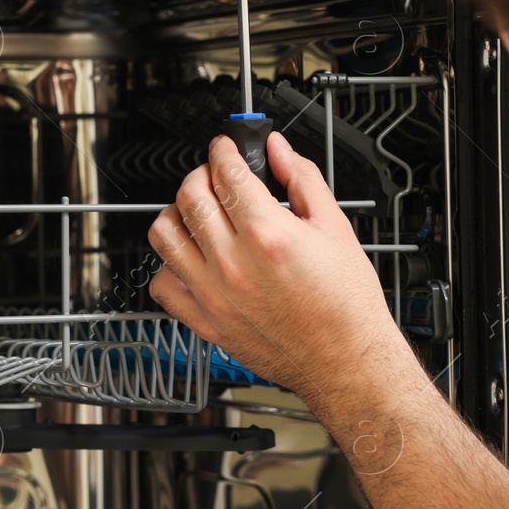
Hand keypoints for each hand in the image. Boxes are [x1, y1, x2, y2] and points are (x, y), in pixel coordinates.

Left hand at [148, 131, 409, 412]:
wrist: (347, 361)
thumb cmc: (347, 305)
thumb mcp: (336, 228)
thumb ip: (302, 179)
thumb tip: (278, 151)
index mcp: (268, 233)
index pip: (226, 172)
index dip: (224, 149)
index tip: (226, 147)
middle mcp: (233, 263)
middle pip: (189, 195)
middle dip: (201, 174)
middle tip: (216, 177)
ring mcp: (213, 294)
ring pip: (164, 234)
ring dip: (177, 213)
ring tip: (199, 214)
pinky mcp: (205, 322)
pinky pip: (162, 283)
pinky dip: (169, 264)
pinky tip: (193, 259)